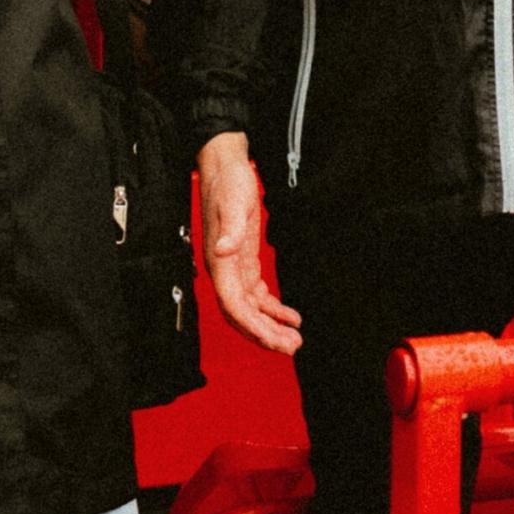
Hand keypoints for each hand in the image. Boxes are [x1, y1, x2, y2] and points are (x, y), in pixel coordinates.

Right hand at [197, 132, 302, 354]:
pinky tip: (290, 317)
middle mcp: (224, 271)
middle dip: (265, 335)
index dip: (253, 326)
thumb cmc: (227, 183)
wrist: (226, 166)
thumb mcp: (232, 202)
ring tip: (294, 339)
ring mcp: (234, 268)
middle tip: (292, 347)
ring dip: (270, 326)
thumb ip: (229, 228)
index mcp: (220, 263)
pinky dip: (272, 308)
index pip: (234, 306)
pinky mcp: (245, 262)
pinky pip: (257, 295)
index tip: (274, 340)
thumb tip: (221, 250)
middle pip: (242, 315)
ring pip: (251, 309)